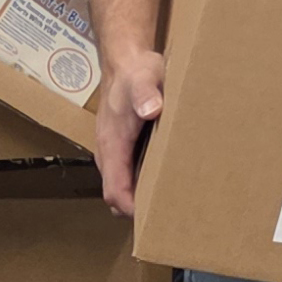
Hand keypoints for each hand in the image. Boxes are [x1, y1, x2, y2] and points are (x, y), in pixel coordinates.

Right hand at [95, 50, 165, 216]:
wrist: (126, 61)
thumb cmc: (137, 71)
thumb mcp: (144, 78)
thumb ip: (146, 93)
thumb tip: (150, 111)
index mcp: (112, 144)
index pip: (115, 189)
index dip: (131, 208)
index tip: (152, 219)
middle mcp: (110, 152)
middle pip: (117, 193)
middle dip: (137, 209)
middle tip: (168, 220)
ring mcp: (116, 149)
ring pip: (123, 183)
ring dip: (140, 196)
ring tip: (171, 206)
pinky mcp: (125, 144)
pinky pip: (129, 171)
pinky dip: (143, 181)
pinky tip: (167, 180)